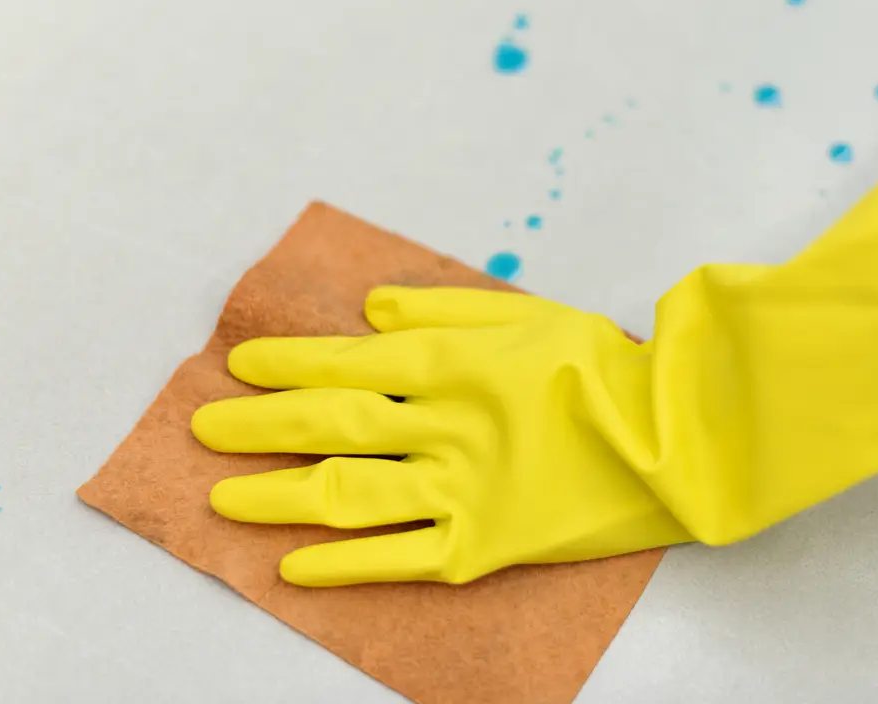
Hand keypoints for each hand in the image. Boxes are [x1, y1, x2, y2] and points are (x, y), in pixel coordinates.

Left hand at [191, 286, 692, 585]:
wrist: (673, 437)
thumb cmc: (602, 364)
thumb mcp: (526, 313)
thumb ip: (440, 309)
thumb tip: (365, 312)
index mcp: (454, 364)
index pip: (345, 362)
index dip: (285, 364)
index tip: (238, 366)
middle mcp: (445, 426)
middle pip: (328, 426)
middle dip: (256, 426)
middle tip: (203, 429)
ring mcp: (461, 491)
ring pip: (347, 496)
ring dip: (277, 498)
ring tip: (222, 500)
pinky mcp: (482, 546)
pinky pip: (398, 561)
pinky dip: (341, 566)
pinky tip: (291, 567)